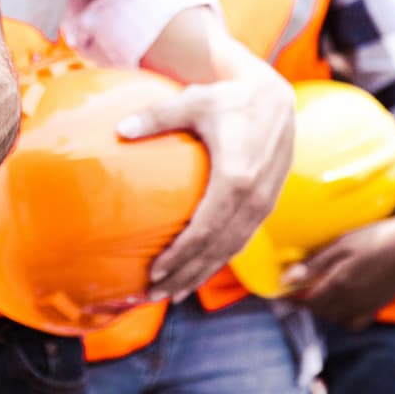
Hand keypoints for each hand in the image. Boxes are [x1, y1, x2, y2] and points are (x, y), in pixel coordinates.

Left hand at [120, 66, 293, 301]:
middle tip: (155, 294)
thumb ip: (156, 117)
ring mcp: (265, 204)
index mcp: (236, 177)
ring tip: (173, 294)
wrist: (274, 99)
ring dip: (202, 274)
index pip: (205, 230)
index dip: (180, 256)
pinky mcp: (268, 204)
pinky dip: (219, 261)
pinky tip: (199, 272)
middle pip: (216, 249)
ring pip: (231, 251)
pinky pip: (242, 241)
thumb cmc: (229, 100)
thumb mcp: (192, 102)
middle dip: (186, 275)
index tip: (155, 272)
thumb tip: (119, 129)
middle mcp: (255, 197)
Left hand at [283, 212, 394, 329]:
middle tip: (301, 290)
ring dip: (324, 310)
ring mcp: (365, 306)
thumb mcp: (342, 244)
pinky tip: (343, 304)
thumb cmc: (375, 238)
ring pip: (336, 318)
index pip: (307, 300)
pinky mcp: (378, 307)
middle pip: (320, 311)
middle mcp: (351, 300)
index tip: (285, 289)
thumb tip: (287, 280)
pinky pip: (355, 322)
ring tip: (321, 294)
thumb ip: (315, 264)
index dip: (293, 296)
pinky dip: (345, 318)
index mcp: (338, 284)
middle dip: (307, 303)